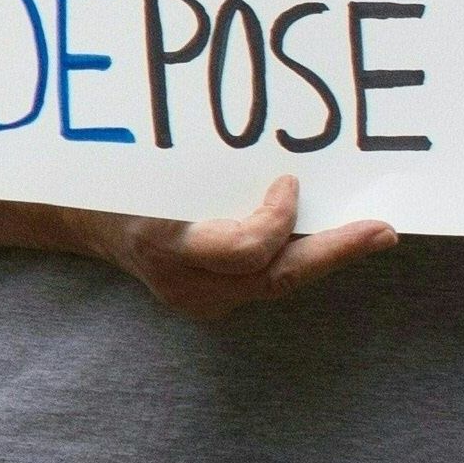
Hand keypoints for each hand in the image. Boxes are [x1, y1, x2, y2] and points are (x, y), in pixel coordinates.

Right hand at [91, 177, 395, 320]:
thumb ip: (202, 171)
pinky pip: (264, 279)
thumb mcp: (147, 166)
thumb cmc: (115, 181)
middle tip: (382, 232)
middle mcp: (185, 284)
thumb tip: (272, 164)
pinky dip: (296, 255)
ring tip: (367, 234)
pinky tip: (326, 236)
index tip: (289, 182)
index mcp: (164, 244)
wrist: (81, 218)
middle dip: (333, 254)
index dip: (277, 219)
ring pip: (275, 282)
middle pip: (275, 279)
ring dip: (321, 256)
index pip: (244, 251)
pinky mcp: (210, 296)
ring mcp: (198, 298)